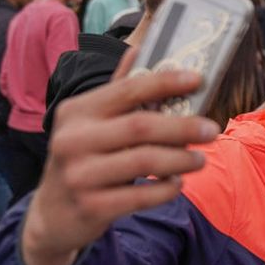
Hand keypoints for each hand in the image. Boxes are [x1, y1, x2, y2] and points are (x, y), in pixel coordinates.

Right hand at [21, 48, 220, 264]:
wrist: (53, 215)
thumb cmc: (83, 159)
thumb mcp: (91, 123)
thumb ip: (117, 90)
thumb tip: (141, 49)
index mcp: (77, 111)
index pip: (128, 89)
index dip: (166, 81)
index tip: (199, 79)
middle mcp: (73, 139)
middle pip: (141, 126)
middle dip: (183, 127)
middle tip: (212, 129)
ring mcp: (80, 175)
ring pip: (145, 162)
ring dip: (181, 160)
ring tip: (200, 159)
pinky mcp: (91, 207)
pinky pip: (141, 196)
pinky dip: (166, 189)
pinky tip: (177, 183)